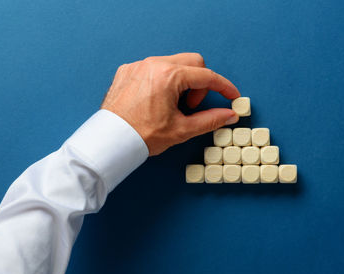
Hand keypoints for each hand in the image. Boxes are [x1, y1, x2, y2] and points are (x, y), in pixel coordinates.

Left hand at [101, 53, 239, 155]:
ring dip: (182, 82)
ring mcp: (139, 65)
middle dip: (200, 83)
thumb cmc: (142, 136)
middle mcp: (153, 64)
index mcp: (169, 76)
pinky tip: (157, 101)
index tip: (233, 96)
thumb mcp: (182, 130)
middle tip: (192, 106)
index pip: (207, 76)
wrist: (110, 142)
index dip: (224, 87)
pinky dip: (163, 81)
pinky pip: (154, 68)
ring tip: (173, 106)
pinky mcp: (127, 71)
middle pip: (193, 62)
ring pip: (173, 63)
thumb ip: (210, 119)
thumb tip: (229, 115)